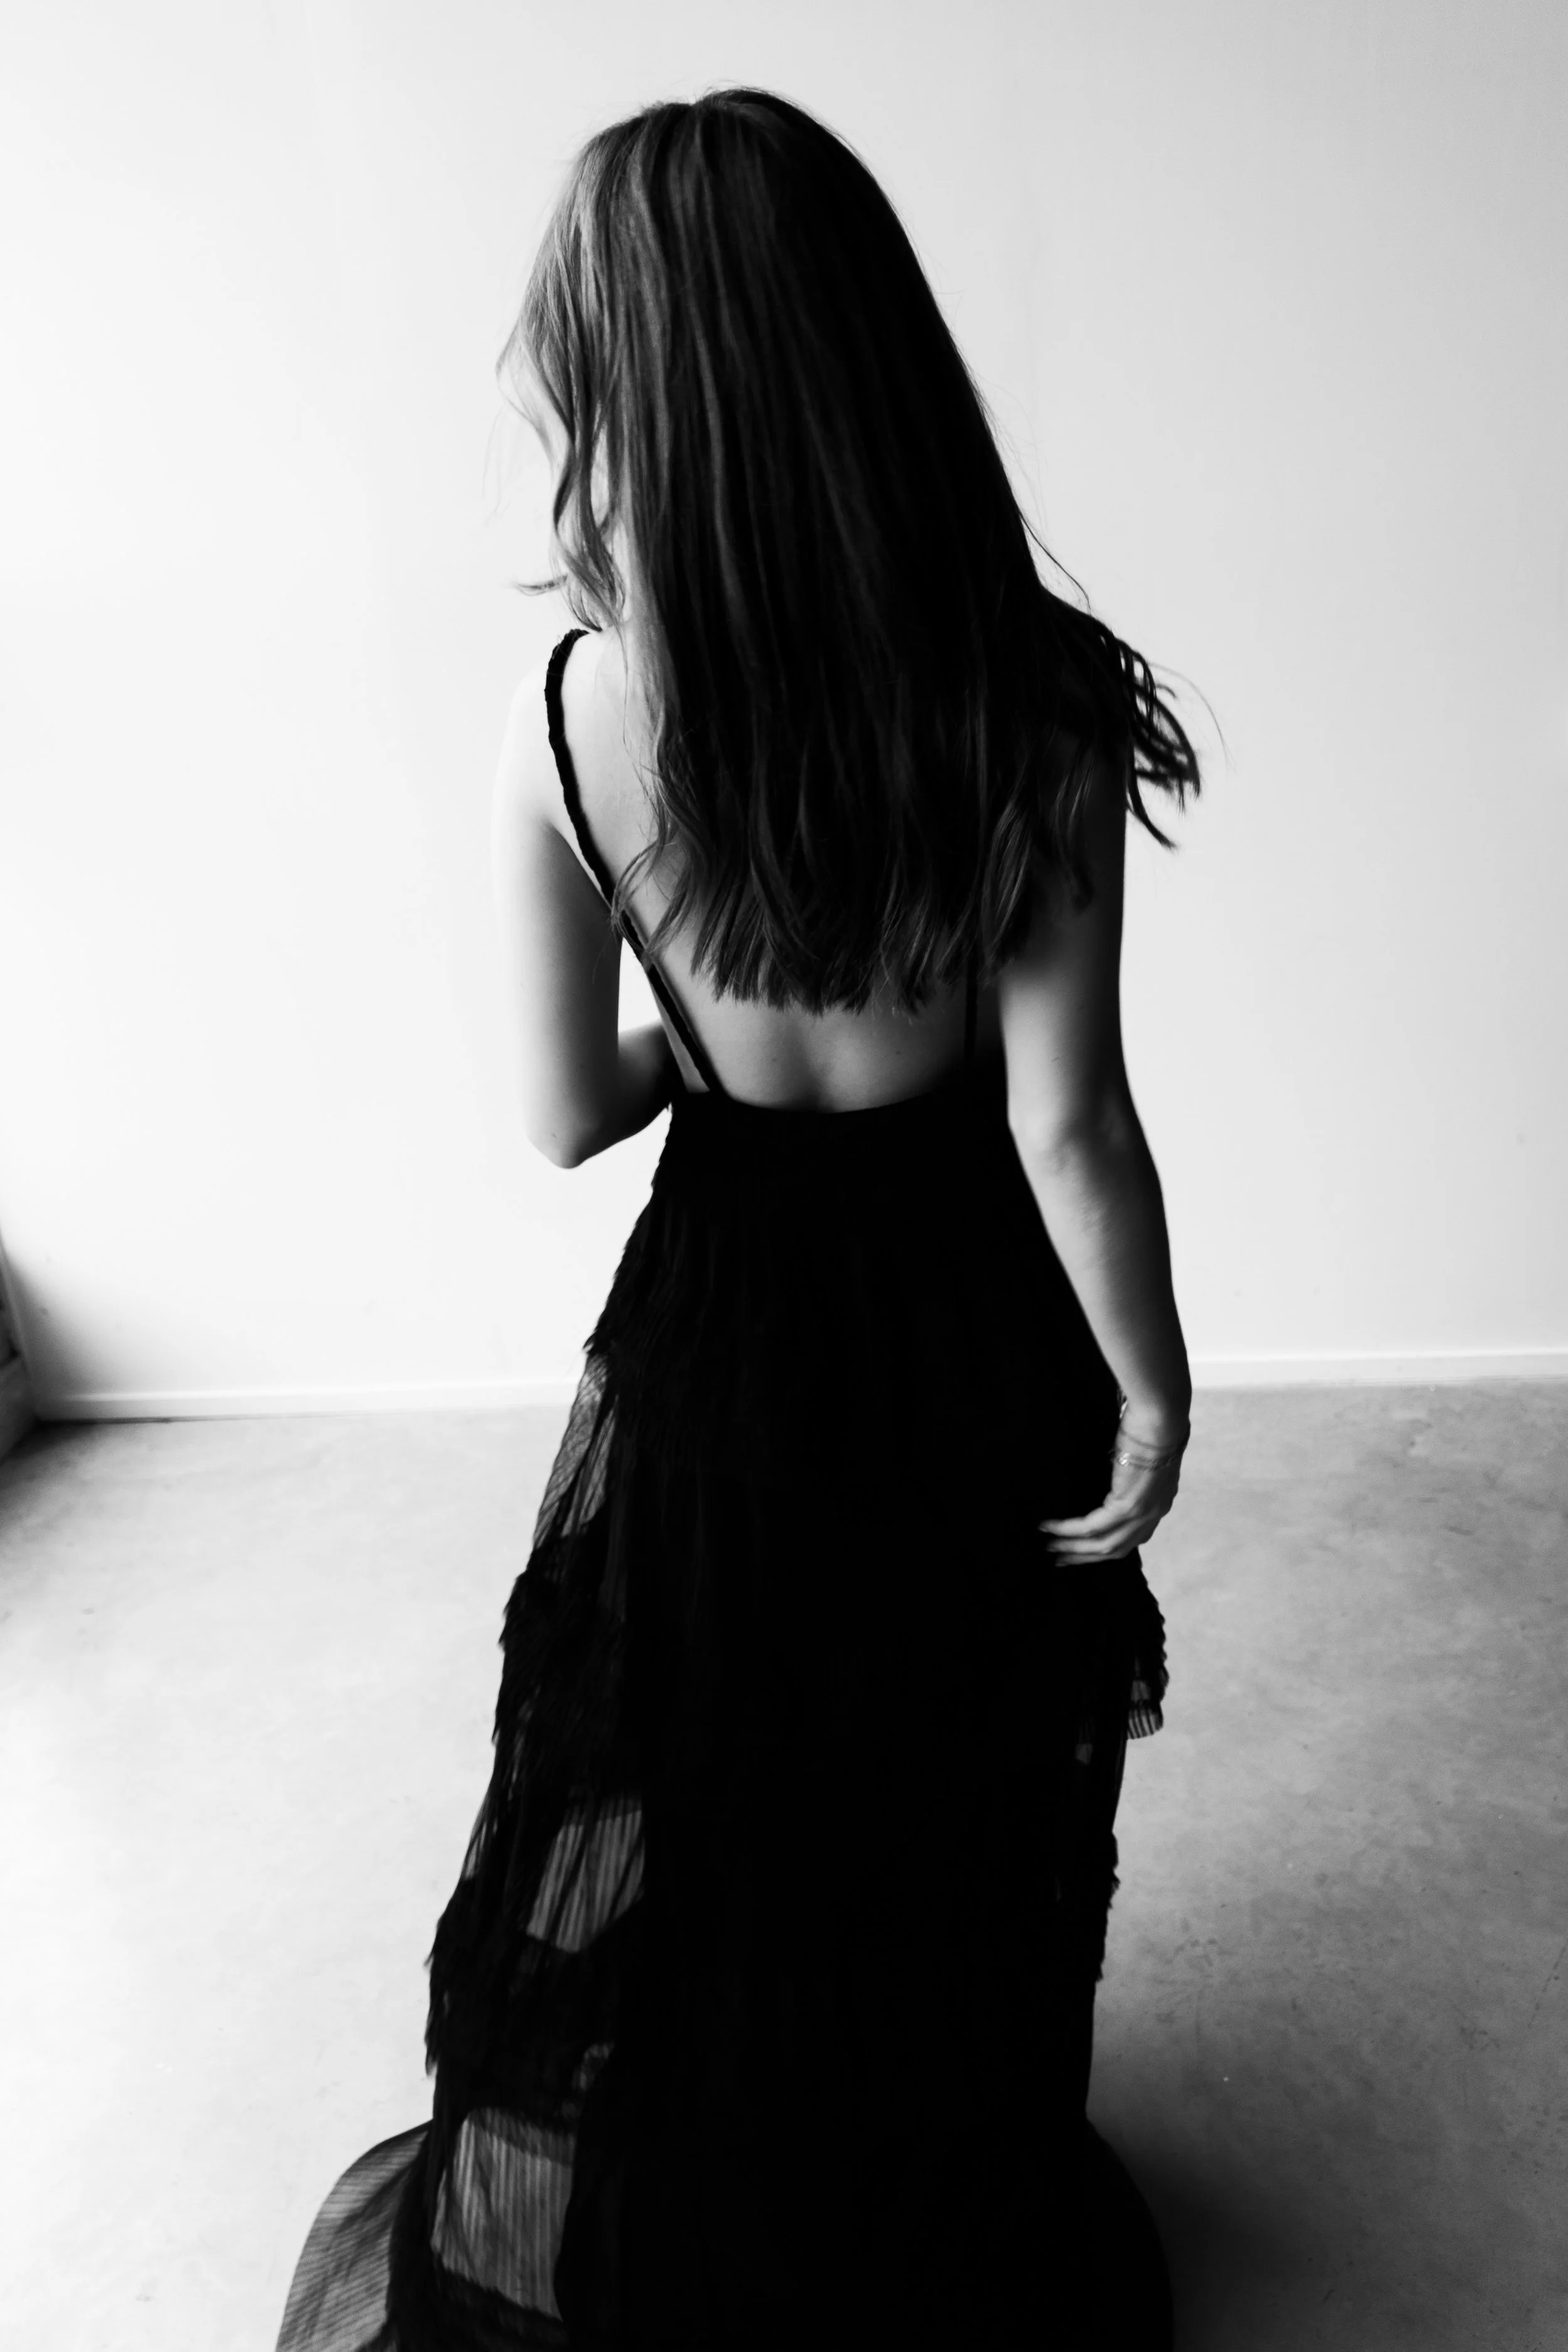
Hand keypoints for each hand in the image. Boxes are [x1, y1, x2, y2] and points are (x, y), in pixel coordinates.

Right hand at [1038, 1420, 1187, 1564]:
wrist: (1160, 1417)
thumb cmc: (1151, 1424)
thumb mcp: (1141, 1456)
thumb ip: (1127, 1473)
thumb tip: (1106, 1471)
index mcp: (1159, 1503)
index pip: (1132, 1537)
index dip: (1106, 1548)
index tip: (1083, 1551)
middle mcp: (1154, 1514)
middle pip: (1116, 1548)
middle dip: (1084, 1557)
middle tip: (1058, 1560)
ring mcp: (1142, 1513)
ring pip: (1104, 1545)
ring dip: (1072, 1549)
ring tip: (1048, 1547)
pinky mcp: (1128, 1506)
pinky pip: (1092, 1526)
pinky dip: (1068, 1529)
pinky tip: (1049, 1527)